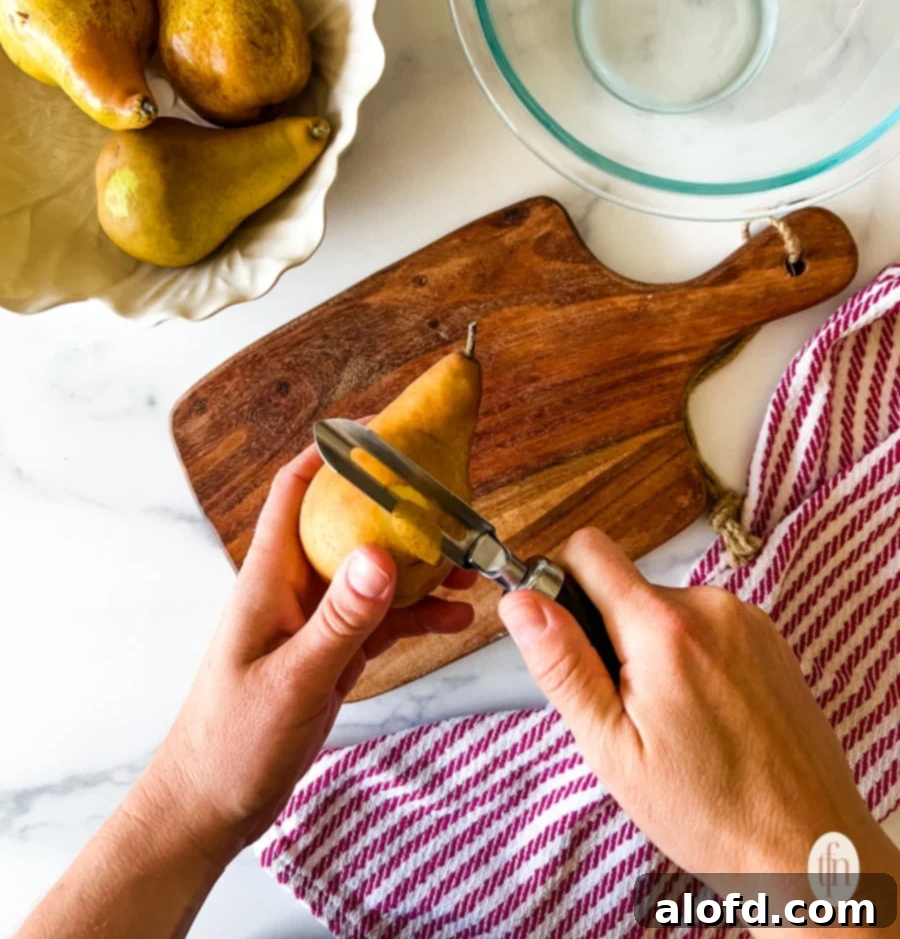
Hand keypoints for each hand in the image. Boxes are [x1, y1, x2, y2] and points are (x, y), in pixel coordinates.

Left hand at [135, 441, 475, 866]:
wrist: (211, 804)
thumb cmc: (232, 740)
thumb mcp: (293, 679)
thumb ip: (339, 619)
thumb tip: (382, 555)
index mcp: (271, 577)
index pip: (297, 490)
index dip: (333, 453)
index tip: (384, 430)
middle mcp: (295, 588)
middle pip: (349, 526)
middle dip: (400, 510)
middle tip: (453, 501)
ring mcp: (315, 621)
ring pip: (375, 575)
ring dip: (420, 568)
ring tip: (470, 568)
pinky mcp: (331, 654)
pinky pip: (381, 620)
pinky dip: (416, 615)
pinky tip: (454, 618)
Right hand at [500, 527, 893, 879]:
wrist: (808, 845)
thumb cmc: (710, 812)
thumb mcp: (612, 749)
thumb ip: (563, 665)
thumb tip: (520, 601)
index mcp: (664, 629)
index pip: (588, 549)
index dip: (560, 583)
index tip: (565, 637)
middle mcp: (710, 607)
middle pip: (625, 587)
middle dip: (611, 637)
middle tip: (628, 712)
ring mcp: (746, 618)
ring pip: (663, 609)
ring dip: (652, 650)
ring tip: (673, 722)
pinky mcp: (768, 636)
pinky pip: (703, 624)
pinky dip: (691, 657)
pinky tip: (705, 715)